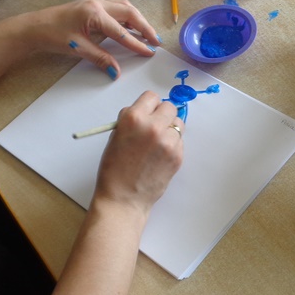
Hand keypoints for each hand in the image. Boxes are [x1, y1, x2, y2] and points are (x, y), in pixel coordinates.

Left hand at [21, 0, 160, 78]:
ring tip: (147, 34)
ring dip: (138, 20)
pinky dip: (128, 17)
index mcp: (94, 13)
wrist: (34, 26)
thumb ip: (100, 59)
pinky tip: (131, 26)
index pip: (122, 30)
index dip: (137, 43)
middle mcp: (98, 4)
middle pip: (129, 13)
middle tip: (156, 41)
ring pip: (124, 8)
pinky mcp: (93, 6)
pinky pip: (117, 8)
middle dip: (144, 27)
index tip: (149, 52)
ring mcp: (95, 3)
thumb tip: (116, 72)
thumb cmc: (52, 35)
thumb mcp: (77, 49)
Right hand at [93, 92, 183, 215]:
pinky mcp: (178, 155)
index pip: (151, 96)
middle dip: (162, 115)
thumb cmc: (114, 169)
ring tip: (158, 143)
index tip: (148, 113)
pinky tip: (160, 156)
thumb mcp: (116, 136)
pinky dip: (173, 145)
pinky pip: (180, 140)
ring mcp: (168, 141)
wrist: (123, 198)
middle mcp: (153, 126)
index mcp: (133, 118)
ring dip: (170, 129)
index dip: (149, 105)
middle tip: (155, 127)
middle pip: (169, 107)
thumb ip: (131, 119)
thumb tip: (146, 111)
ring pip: (178, 123)